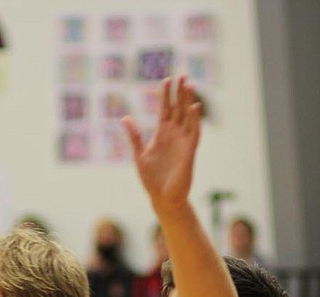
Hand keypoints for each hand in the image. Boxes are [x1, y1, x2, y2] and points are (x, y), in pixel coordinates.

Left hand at [122, 76, 200, 211]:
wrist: (162, 197)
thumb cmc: (151, 179)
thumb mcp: (139, 155)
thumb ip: (134, 136)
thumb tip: (125, 118)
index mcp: (162, 134)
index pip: (166, 109)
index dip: (166, 95)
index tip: (167, 79)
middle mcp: (174, 135)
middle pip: (179, 108)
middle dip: (180, 93)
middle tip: (183, 75)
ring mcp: (183, 142)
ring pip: (188, 117)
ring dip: (189, 101)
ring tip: (189, 85)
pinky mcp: (189, 152)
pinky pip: (194, 132)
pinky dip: (194, 120)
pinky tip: (193, 108)